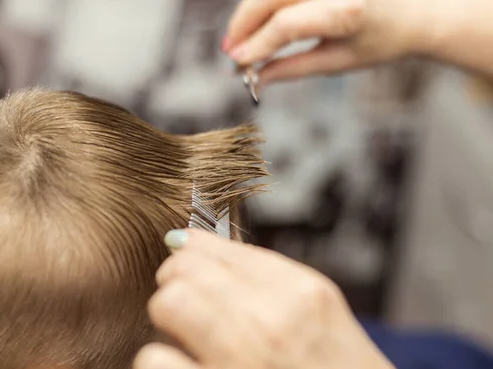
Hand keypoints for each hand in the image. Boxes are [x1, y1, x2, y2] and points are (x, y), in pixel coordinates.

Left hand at [133, 229, 413, 368]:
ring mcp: (242, 359)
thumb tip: (200, 244)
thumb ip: (269, 278)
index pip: (220, 247)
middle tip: (184, 295)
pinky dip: (157, 366)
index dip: (194, 251)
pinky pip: (154, 364)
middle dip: (176, 278)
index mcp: (302, 291)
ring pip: (169, 302)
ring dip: (166, 315)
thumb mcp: (326, 315)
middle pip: (188, 267)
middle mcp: (271, 318)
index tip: (186, 259)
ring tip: (180, 329)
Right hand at [223, 0, 437, 83]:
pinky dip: (268, 1)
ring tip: (242, 36)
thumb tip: (254, 78)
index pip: (286, 25)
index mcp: (348, 11)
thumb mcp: (337, 62)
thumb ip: (292, 69)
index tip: (236, 61)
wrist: (420, 10)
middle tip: (231, 49)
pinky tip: (260, 17)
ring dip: (251, 10)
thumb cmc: (381, 41)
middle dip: (244, 22)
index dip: (255, 43)